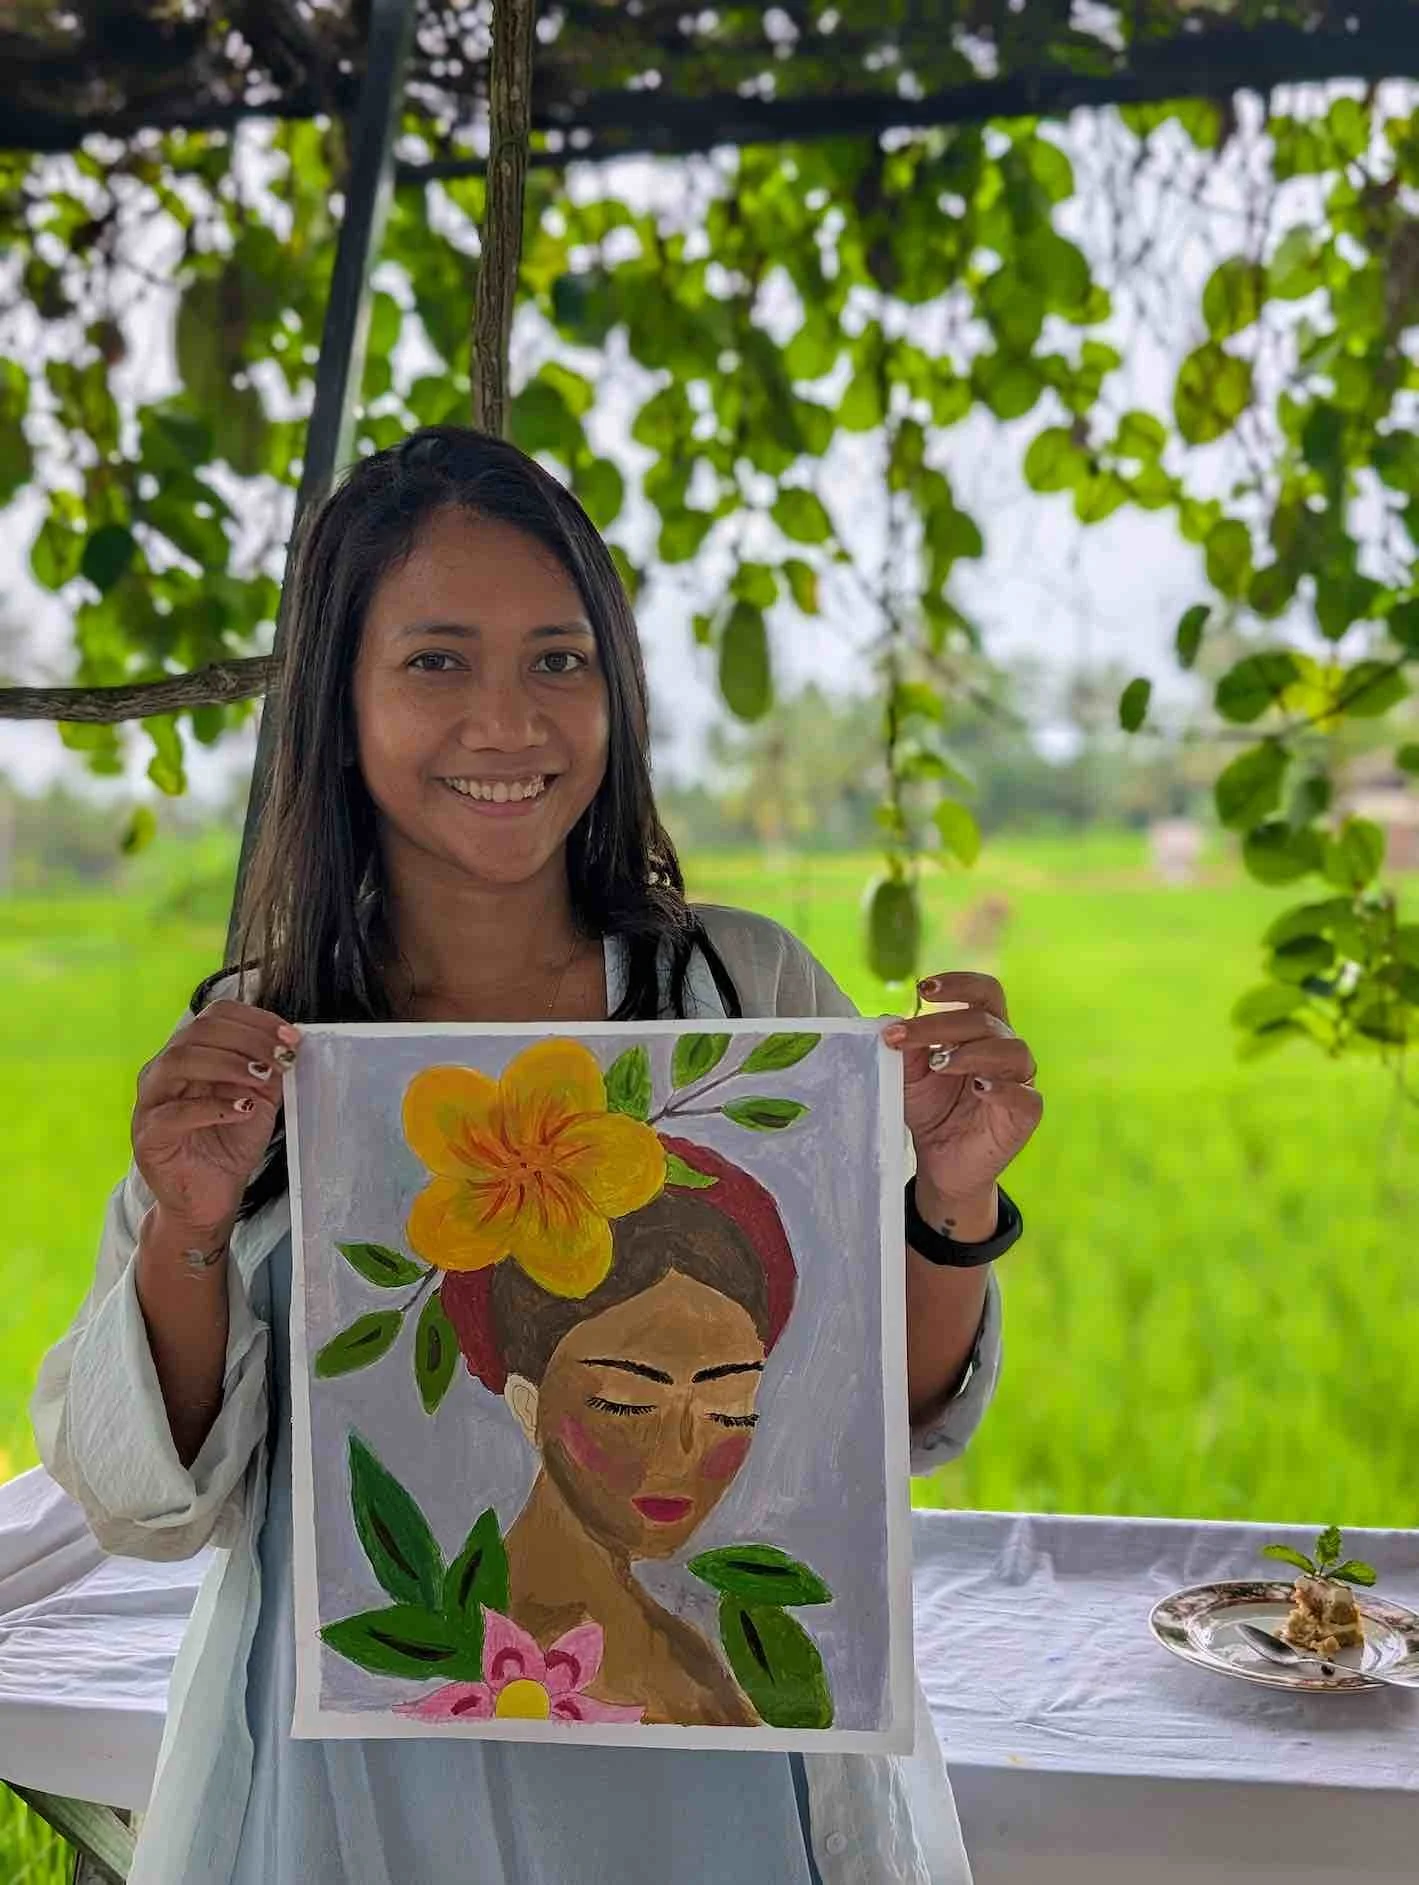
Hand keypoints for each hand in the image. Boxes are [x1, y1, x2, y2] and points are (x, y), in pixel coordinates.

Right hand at [132, 1001, 298, 1238]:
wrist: (209, 1199)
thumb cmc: (229, 1145)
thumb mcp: (258, 1100)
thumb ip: (267, 1071)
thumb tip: (288, 1043)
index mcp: (189, 1055)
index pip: (214, 1016)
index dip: (255, 1020)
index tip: (290, 1037)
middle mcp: (163, 1070)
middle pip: (197, 1032)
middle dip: (247, 1039)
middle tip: (281, 1057)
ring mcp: (150, 1101)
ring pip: (179, 1061)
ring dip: (228, 1064)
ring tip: (261, 1078)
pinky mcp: (147, 1135)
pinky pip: (174, 1113)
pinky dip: (213, 1107)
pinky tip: (243, 1110)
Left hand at [883, 972, 1041, 1215]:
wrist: (940, 1160)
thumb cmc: (929, 1108)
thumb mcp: (908, 1075)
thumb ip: (906, 1047)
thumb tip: (890, 1021)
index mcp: (983, 1030)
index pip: (984, 992)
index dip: (959, 984)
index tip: (923, 989)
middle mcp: (1006, 1048)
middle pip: (986, 1020)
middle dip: (940, 1024)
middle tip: (902, 1037)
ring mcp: (1020, 1080)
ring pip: (1011, 1050)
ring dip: (971, 1051)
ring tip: (939, 1064)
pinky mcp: (1026, 1113)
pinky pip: (1024, 1095)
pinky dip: (1001, 1088)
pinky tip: (977, 1087)